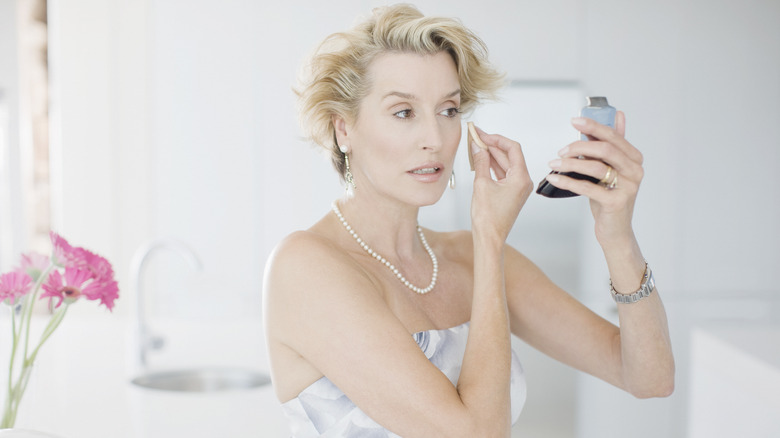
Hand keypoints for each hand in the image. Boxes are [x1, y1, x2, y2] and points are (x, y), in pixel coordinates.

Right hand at [470, 126, 532, 242]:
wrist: (489, 238)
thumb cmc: (489, 218)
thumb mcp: (482, 184)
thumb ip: (481, 162)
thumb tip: (477, 147)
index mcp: (521, 178)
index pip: (513, 149)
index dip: (497, 139)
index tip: (483, 134)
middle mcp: (522, 182)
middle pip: (509, 155)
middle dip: (492, 145)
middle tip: (476, 136)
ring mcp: (516, 187)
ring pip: (504, 164)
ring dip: (491, 154)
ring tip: (476, 145)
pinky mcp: (509, 192)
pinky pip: (502, 173)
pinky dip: (491, 165)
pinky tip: (480, 159)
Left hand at [545, 112, 642, 245]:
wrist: (615, 230)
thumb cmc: (609, 198)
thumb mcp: (611, 169)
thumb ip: (612, 144)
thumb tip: (617, 115)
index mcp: (634, 158)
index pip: (613, 136)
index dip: (593, 126)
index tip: (574, 121)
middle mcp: (635, 170)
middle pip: (605, 150)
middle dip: (579, 146)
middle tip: (561, 150)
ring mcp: (627, 187)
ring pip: (596, 167)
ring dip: (570, 164)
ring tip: (553, 164)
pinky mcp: (616, 202)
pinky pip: (588, 187)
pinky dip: (568, 181)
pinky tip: (555, 178)